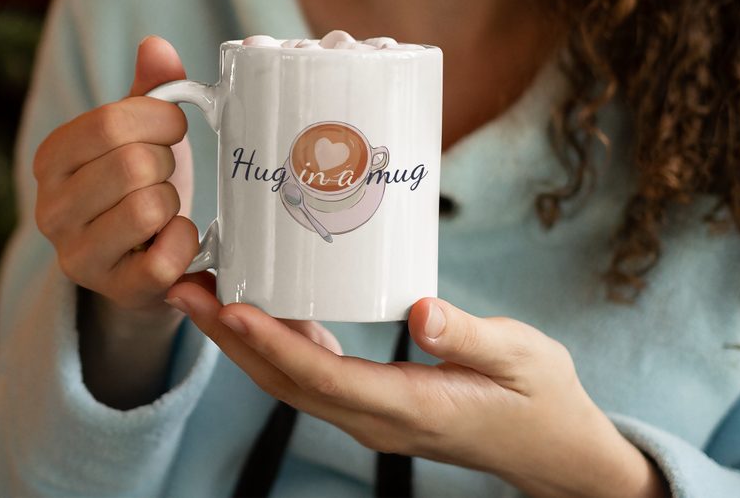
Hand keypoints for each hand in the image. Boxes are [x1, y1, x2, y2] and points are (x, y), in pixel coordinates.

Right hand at [35, 36, 198, 311]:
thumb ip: (149, 88)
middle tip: (164, 174)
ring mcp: (77, 256)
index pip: (108, 123)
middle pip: (131, 165)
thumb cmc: (140, 185)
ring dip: (174, 203)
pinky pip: (164, 259)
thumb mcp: (140, 134)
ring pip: (148, 209)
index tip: (173, 127)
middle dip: (165, 164)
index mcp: (50, 159)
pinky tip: (177, 237)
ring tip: (165, 208)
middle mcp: (50, 210)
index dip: (158, 119)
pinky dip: (186, 242)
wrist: (140, 262)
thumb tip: (156, 45)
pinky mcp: (113, 292)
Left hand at [165, 277, 667, 497]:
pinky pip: (310, 375)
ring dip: (240, 340)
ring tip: (201, 292)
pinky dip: (275, 343)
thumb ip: (472, 337)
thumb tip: (422, 310)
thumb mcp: (523, 359)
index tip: (228, 307)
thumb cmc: (542, 400)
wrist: (557, 451)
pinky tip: (259, 308)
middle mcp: (376, 418)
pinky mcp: (373, 403)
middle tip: (183, 288)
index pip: (322, 376)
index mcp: (409, 408)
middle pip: (285, 380)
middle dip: (228, 337)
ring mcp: (370, 415)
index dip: (271, 342)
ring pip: (290, 380)